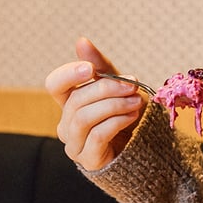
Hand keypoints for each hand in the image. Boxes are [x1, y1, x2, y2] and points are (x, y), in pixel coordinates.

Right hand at [46, 37, 147, 170]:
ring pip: (83, 118)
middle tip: (132, 85)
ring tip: (136, 101)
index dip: (68, 74)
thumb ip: (101, 67)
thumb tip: (81, 41)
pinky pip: (97, 136)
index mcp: (70, 103)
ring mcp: (75, 145)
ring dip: (113, 105)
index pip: (54, 85)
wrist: (148, 147)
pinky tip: (132, 115)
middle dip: (106, 89)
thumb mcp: (119, 86)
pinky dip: (117, 121)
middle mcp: (67, 124)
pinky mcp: (89, 161)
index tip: (90, 69)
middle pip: (75, 100)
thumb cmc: (129, 114)